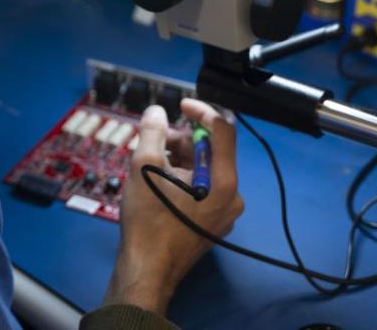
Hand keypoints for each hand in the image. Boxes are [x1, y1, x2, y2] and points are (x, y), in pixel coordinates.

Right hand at [104, 99, 243, 314]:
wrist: (146, 270)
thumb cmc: (147, 220)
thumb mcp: (144, 167)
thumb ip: (153, 132)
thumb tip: (157, 112)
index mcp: (224, 181)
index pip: (223, 130)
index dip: (201, 111)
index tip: (180, 105)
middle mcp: (233, 196)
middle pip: (213, 152)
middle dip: (184, 140)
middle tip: (155, 141)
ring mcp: (225, 213)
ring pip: (207, 172)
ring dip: (180, 160)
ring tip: (152, 165)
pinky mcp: (214, 225)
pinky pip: (204, 191)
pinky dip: (184, 180)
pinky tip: (160, 184)